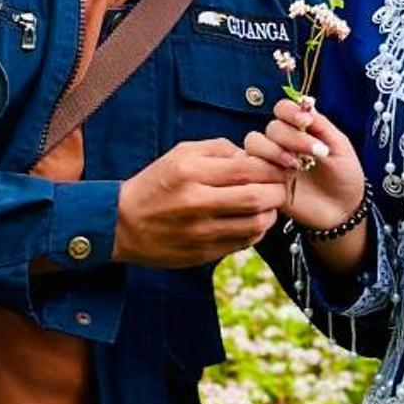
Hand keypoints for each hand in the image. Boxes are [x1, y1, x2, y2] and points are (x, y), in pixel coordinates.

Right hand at [114, 140, 289, 267]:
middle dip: (278, 191)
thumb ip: (218, 149)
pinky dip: (256, 231)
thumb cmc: (156, 184)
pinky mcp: (202, 254)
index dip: (272, 167)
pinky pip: (243, 243)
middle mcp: (196, 202)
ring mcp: (200, 232)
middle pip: (257, 198)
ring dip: (270, 213)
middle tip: (280, 186)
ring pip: (255, 224)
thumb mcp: (180, 154)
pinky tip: (251, 221)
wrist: (122, 224)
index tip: (280, 166)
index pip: (247, 169)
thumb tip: (252, 155)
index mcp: (191, 172)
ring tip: (268, 205)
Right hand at [244, 97, 364, 230]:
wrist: (343, 210)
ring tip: (296, 166)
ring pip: (254, 144)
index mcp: (300, 129)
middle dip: (290, 137)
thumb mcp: (341, 147)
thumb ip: (321, 126)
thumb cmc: (345, 176)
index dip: (290, 111)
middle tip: (314, 152)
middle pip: (271, 128)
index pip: (283, 109)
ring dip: (273, 151)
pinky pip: (249, 169)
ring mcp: (272, 162)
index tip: (306, 121)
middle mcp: (283, 143)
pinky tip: (284, 179)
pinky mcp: (265, 182)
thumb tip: (303, 103)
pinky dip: (263, 169)